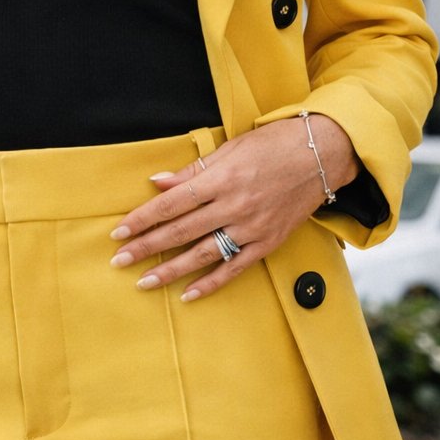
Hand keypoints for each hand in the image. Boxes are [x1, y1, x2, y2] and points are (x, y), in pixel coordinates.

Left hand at [107, 114, 357, 301]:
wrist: (321, 155)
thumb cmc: (272, 144)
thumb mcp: (230, 149)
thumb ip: (194, 171)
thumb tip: (158, 183)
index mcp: (221, 179)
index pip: (172, 203)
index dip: (143, 219)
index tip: (119, 232)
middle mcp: (233, 205)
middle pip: (181, 231)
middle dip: (146, 247)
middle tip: (119, 261)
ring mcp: (251, 227)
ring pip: (202, 254)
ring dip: (170, 270)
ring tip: (144, 282)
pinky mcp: (267, 243)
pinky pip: (234, 268)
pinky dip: (211, 283)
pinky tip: (188, 295)